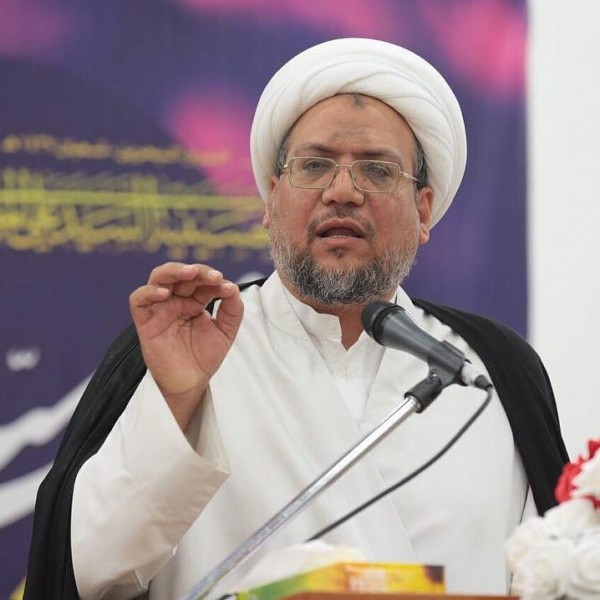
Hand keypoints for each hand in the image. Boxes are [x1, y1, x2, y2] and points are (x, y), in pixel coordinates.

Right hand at [129, 262, 243, 429]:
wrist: (190, 384)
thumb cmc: (204, 357)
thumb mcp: (225, 331)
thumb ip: (232, 310)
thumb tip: (232, 287)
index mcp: (194, 300)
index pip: (202, 281)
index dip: (215, 280)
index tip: (228, 288)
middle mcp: (176, 301)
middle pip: (181, 274)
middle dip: (198, 271)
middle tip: (213, 276)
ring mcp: (160, 309)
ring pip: (158, 278)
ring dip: (174, 271)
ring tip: (190, 273)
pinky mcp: (145, 322)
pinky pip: (138, 300)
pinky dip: (148, 292)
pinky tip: (164, 293)